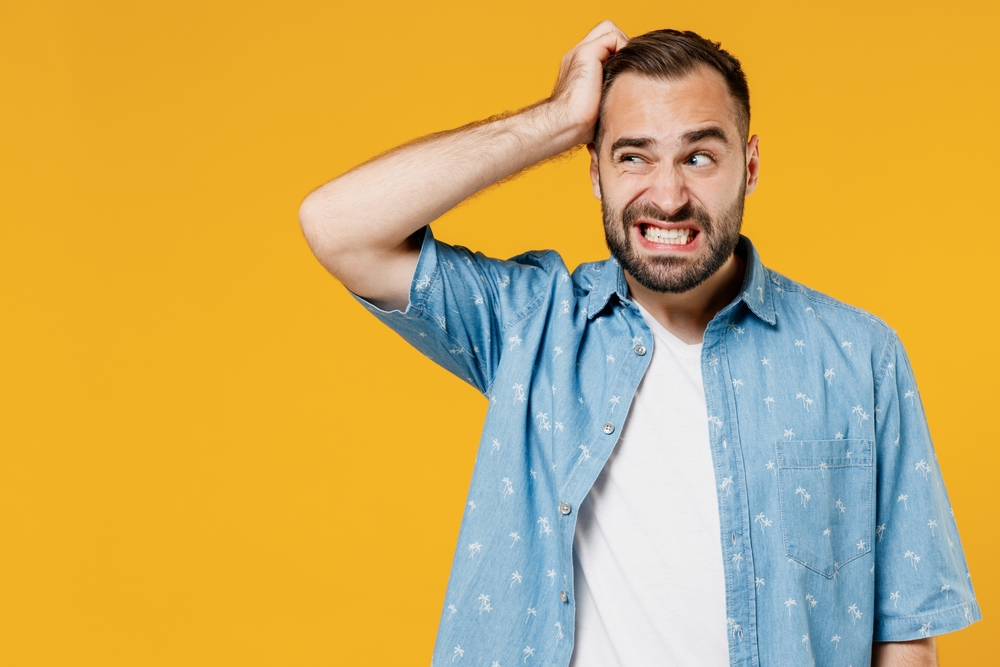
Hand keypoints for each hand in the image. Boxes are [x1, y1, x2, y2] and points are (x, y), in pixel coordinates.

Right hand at [548, 20, 628, 144]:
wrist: (565, 125)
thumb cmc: (580, 126)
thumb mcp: (597, 107)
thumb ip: (607, 94)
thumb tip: (629, 100)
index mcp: (578, 68)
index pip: (602, 45)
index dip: (617, 53)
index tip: (624, 74)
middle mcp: (577, 56)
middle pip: (605, 31)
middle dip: (620, 46)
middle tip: (626, 68)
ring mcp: (579, 52)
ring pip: (609, 30)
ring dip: (622, 47)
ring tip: (624, 69)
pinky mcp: (586, 52)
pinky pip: (613, 37)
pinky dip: (623, 49)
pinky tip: (622, 70)